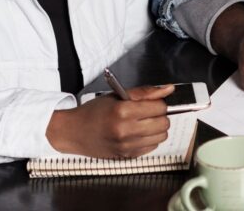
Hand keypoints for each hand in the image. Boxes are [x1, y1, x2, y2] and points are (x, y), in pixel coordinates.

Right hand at [47, 84, 172, 158]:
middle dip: (159, 116)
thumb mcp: (117, 95)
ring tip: (143, 123)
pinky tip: (137, 134)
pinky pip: (152, 147)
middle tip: (147, 113)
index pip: (159, 107)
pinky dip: (149, 139)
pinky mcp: (127, 155)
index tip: (150, 103)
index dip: (158, 103)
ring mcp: (127, 145)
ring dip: (156, 128)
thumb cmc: (94, 112)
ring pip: (161, 136)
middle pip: (163, 123)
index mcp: (122, 111)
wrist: (74, 132)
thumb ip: (145, 92)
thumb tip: (169, 89)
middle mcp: (125, 130)